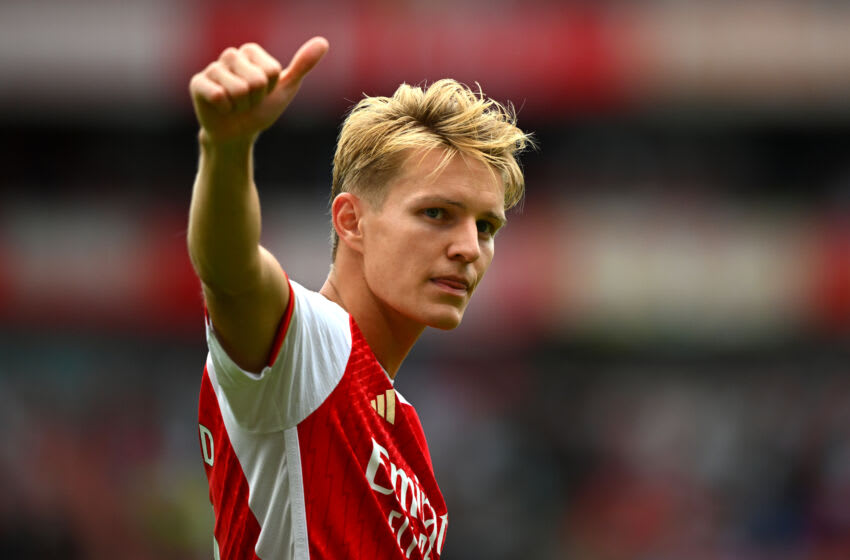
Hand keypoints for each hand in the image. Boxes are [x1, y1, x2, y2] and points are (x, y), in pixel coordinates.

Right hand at [190, 38, 328, 143]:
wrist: (238, 134)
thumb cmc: (261, 109)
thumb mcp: (286, 88)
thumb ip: (303, 64)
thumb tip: (323, 42)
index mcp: (251, 51)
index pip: (271, 72)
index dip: (270, 90)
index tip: (263, 94)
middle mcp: (231, 54)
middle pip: (256, 81)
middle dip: (256, 99)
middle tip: (248, 102)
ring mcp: (212, 68)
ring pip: (238, 90)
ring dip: (241, 106)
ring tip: (235, 105)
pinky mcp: (197, 83)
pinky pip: (219, 96)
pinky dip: (225, 109)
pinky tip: (221, 108)